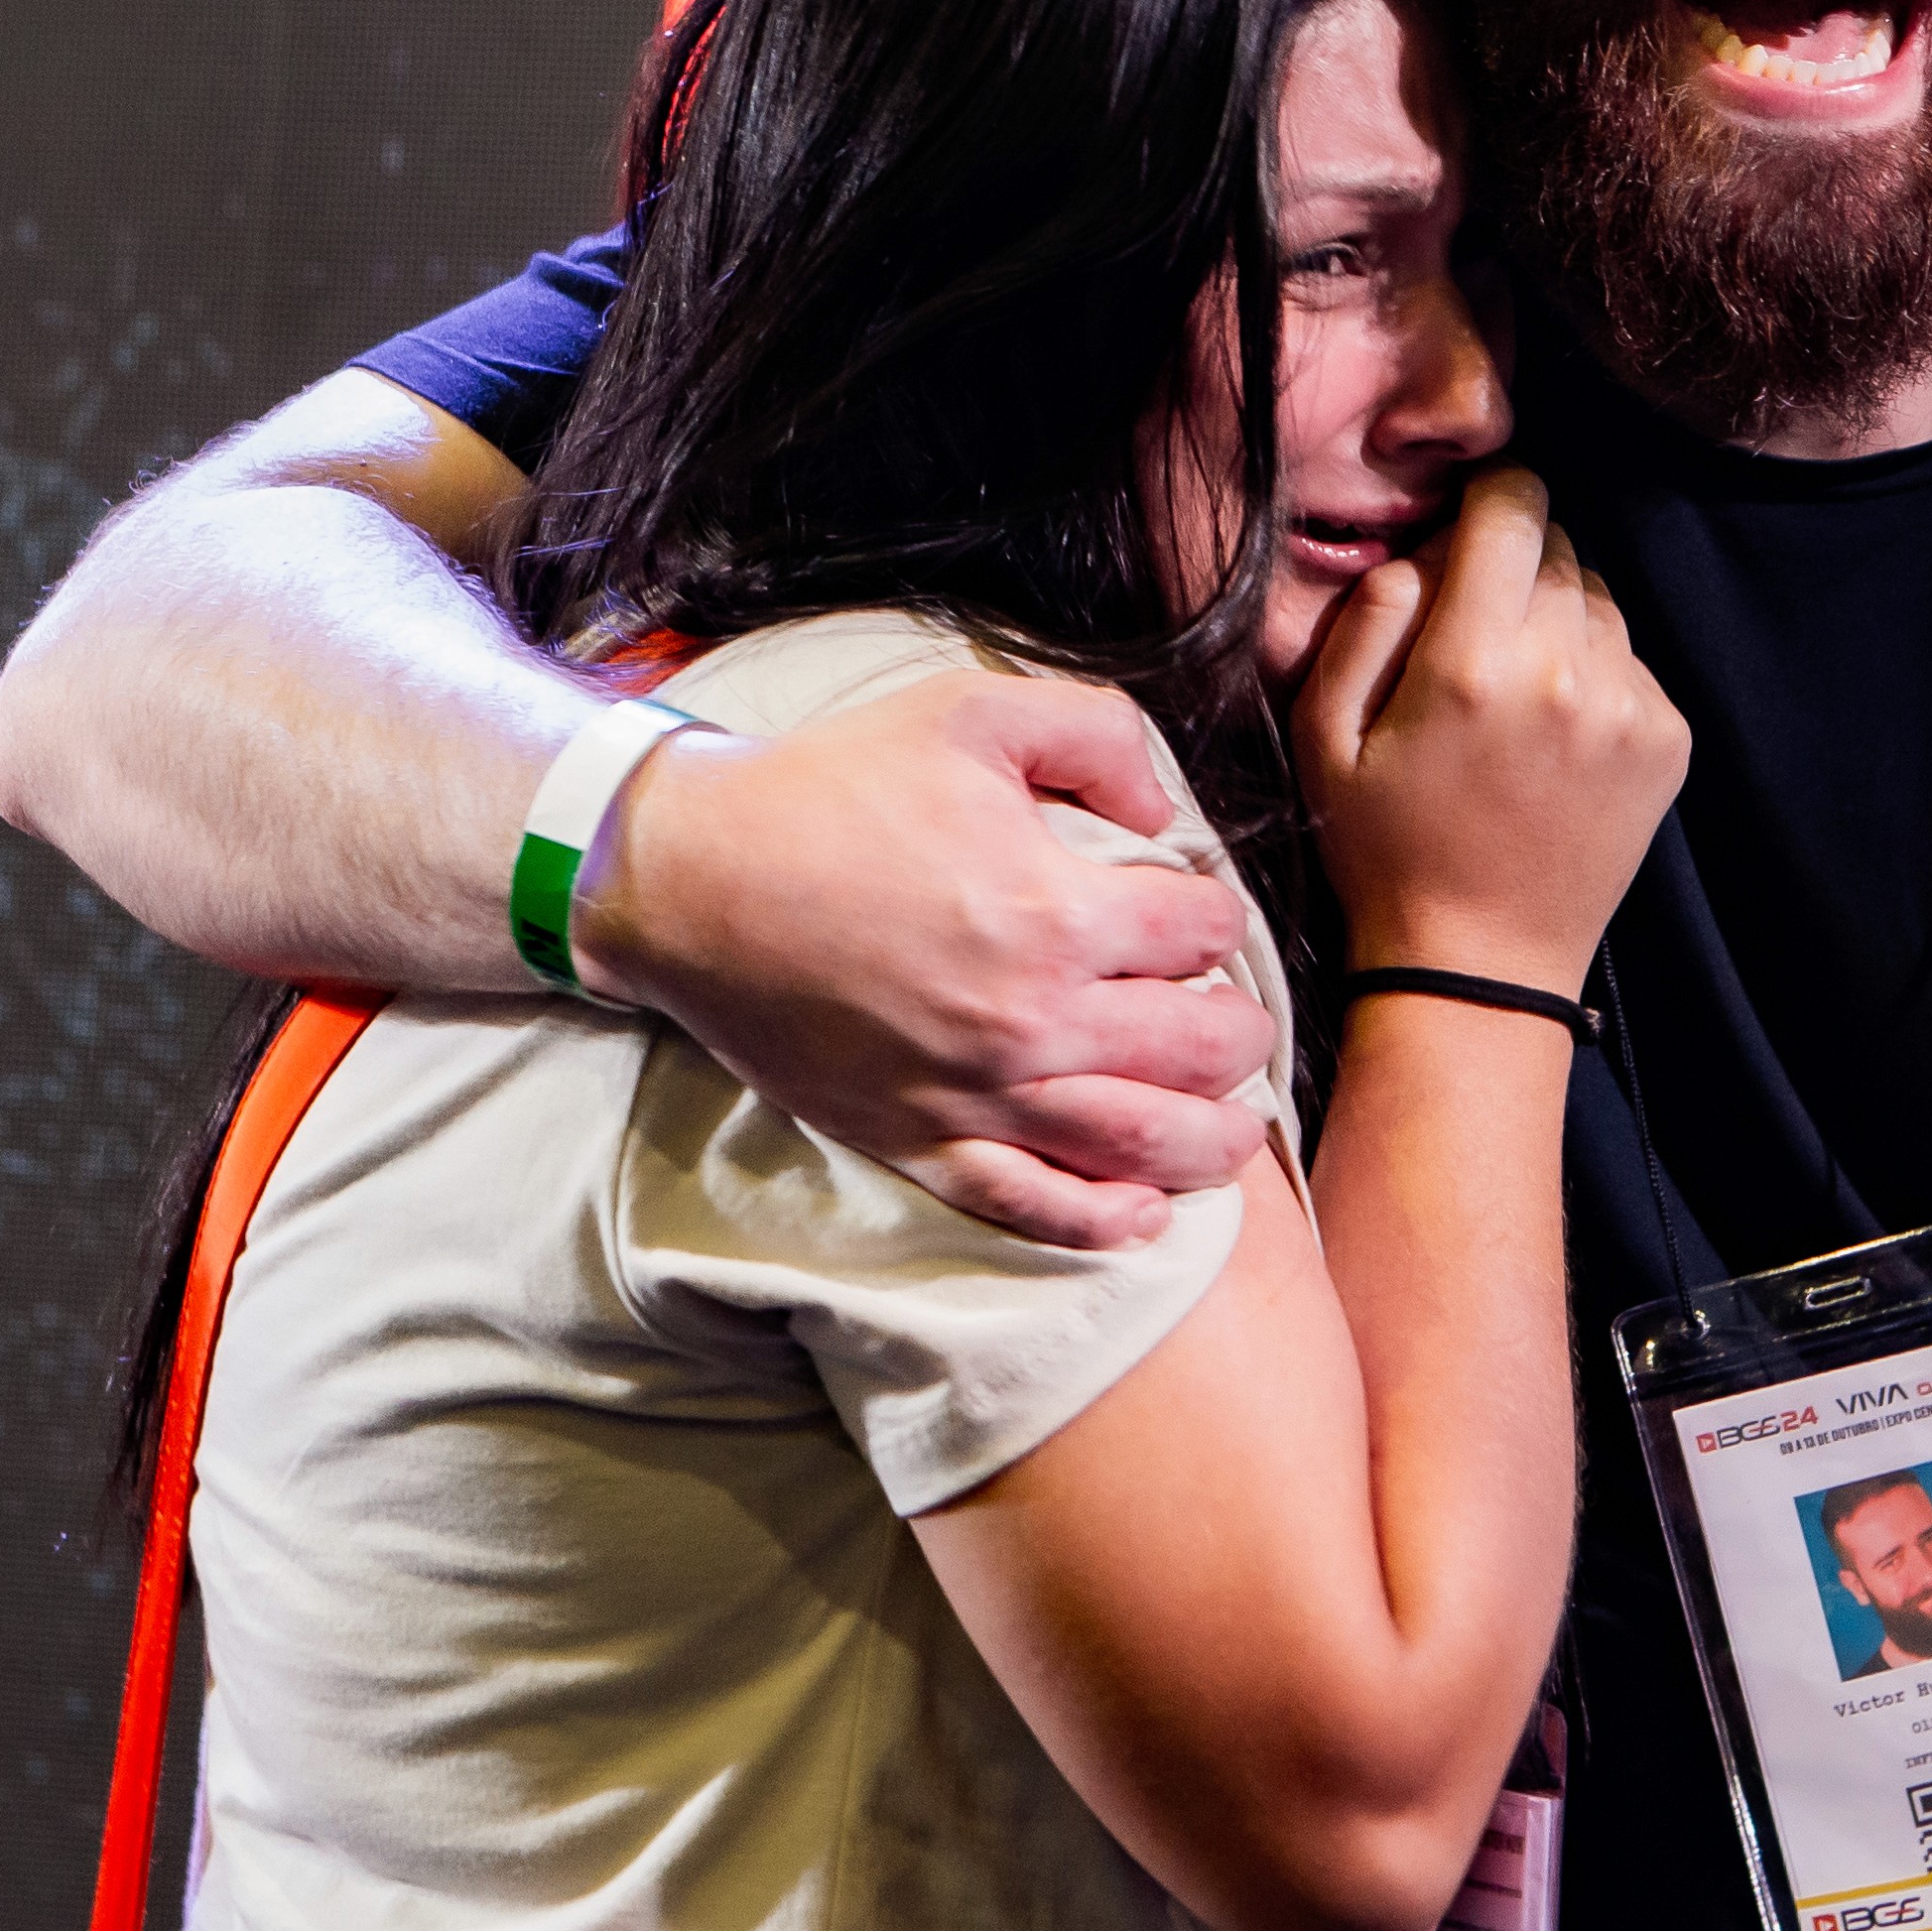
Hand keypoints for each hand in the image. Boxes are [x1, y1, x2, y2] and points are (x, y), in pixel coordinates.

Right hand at [581, 669, 1276, 1248]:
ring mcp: (976, 1094)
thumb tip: (1163, 808)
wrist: (692, 879)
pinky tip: (1146, 1211)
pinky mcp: (920, 1143)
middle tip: (1234, 1018)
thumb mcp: (970, 710)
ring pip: (1142, 1145)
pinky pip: (1034, 1206)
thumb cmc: (830, 790)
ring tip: (1234, 1128)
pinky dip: (1105, 1219)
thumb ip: (1094, 734)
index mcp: (1054, 910)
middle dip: (1239, 1031)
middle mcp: (1030, 1019)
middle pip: (1199, 1048)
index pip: (1202, 930)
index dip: (1213, 912)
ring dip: (1213, 1143)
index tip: (1192, 908)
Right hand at [1293, 469, 1689, 993]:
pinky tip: (1555, 735)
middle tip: (1477, 637)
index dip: (1491, 497)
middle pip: (1559, 547)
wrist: (1481, 964)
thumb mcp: (1324, 735)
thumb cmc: (1386, 849)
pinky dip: (1597, 674)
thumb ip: (1366, 621)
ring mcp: (1629, 708)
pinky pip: (1633, 659)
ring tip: (1515, 695)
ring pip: (1600, 600)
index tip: (1473, 524)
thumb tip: (1425, 551)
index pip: (1513, 506)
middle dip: (1516, 568)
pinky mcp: (1668, 740)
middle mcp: (1566, 673)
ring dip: (1560, 620)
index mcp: (1474, 662)